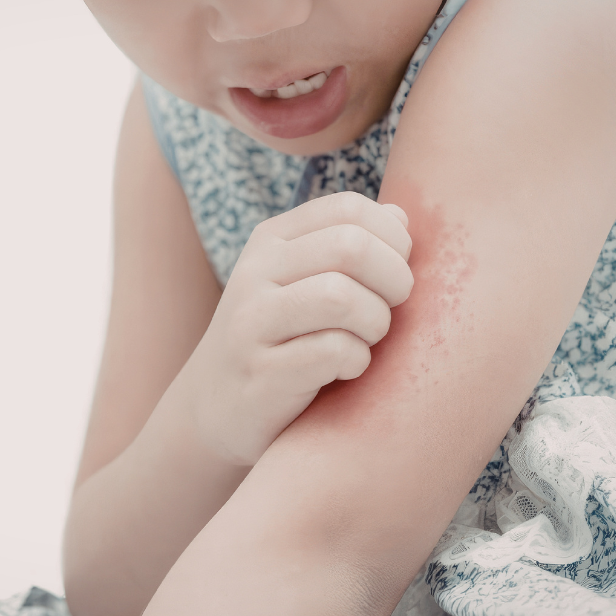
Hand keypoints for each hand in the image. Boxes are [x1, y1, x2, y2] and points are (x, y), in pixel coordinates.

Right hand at [176, 192, 412, 465]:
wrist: (215, 407)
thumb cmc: (280, 340)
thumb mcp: (302, 281)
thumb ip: (348, 246)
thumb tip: (400, 217)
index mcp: (270, 240)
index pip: (348, 209)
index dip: (392, 238)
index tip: (394, 271)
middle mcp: (255, 272)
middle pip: (351, 246)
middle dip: (393, 279)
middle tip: (391, 309)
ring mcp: (252, 322)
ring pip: (341, 297)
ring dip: (375, 323)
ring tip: (366, 341)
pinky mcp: (261, 372)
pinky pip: (334, 351)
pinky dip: (357, 362)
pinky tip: (345, 370)